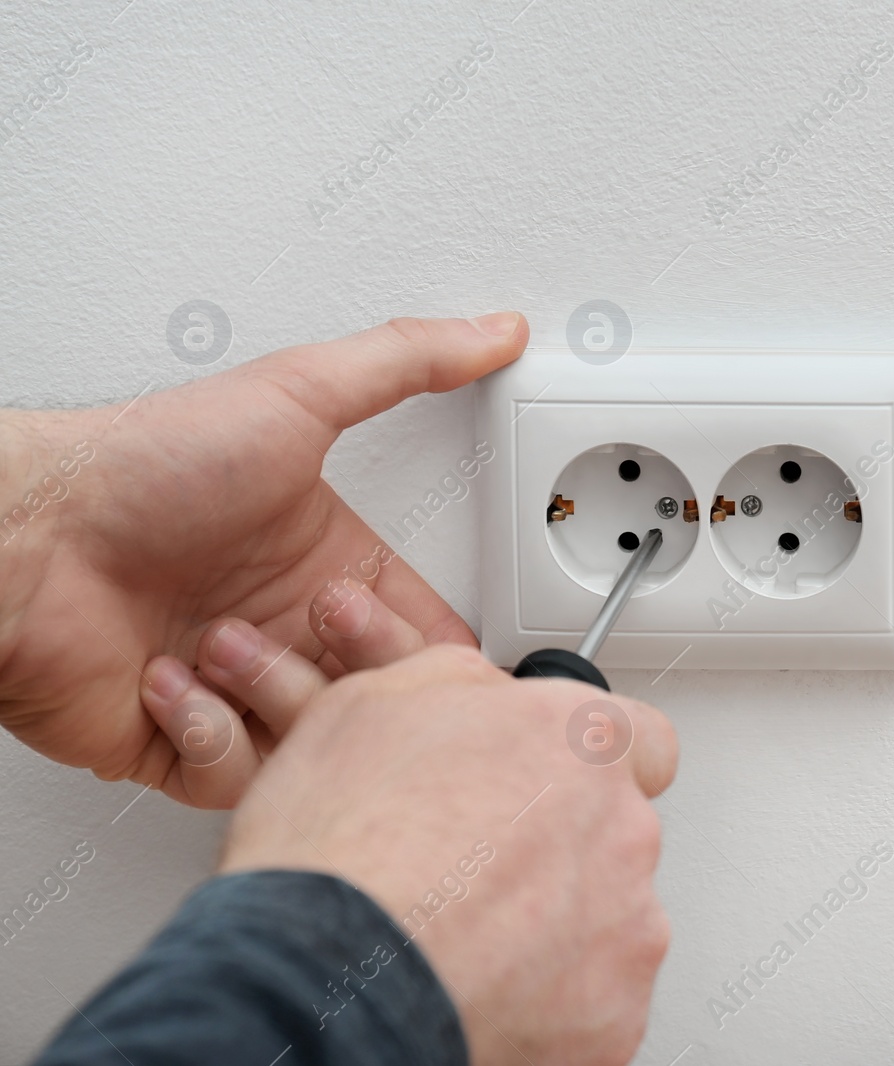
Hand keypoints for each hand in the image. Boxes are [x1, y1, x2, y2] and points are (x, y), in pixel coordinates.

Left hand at [0, 314, 527, 804]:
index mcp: (326, 563)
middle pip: (380, 696)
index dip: (434, 644)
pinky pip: (241, 777)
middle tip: (314, 623)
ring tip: (218, 644)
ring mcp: (236, 688)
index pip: (421, 630)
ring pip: (319, 741)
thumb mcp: (294, 395)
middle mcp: (286, 628)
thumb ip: (405, 363)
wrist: (22, 542)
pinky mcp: (182, 744)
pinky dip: (209, 734)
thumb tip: (493, 329)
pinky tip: (173, 681)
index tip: (428, 639)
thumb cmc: (143, 469)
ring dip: (272, 694)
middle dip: (355, 665)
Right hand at [219, 643, 677, 1065]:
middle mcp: (623, 829)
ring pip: (609, 917)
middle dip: (560, 848)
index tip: (553, 784)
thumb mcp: (374, 702)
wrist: (319, 979)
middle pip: (615, 832)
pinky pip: (595, 999)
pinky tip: (479, 990)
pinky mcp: (612, 1016)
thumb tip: (480, 693)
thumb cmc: (339, 851)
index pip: (642, 741)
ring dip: (554, 925)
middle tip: (477, 871)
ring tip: (465, 939)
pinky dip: (548, 1000)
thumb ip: (462, 684)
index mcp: (581, 742)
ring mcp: (626, 927)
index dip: (587, 765)